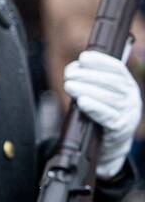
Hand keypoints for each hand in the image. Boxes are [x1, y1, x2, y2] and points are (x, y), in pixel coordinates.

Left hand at [65, 49, 141, 178]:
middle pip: (112, 82)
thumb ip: (90, 80)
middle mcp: (132, 98)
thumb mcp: (99, 93)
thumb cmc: (99, 113)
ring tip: (69, 86)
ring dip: (87, 89)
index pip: (118, 69)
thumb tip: (74, 69)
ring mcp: (129, 114)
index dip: (101, 61)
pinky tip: (82, 102)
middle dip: (88, 75)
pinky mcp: (120, 129)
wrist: (108, 143)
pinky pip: (108, 117)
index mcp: (128, 85)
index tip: (83, 57)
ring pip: (110, 98)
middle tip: (68, 75)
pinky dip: (94, 108)